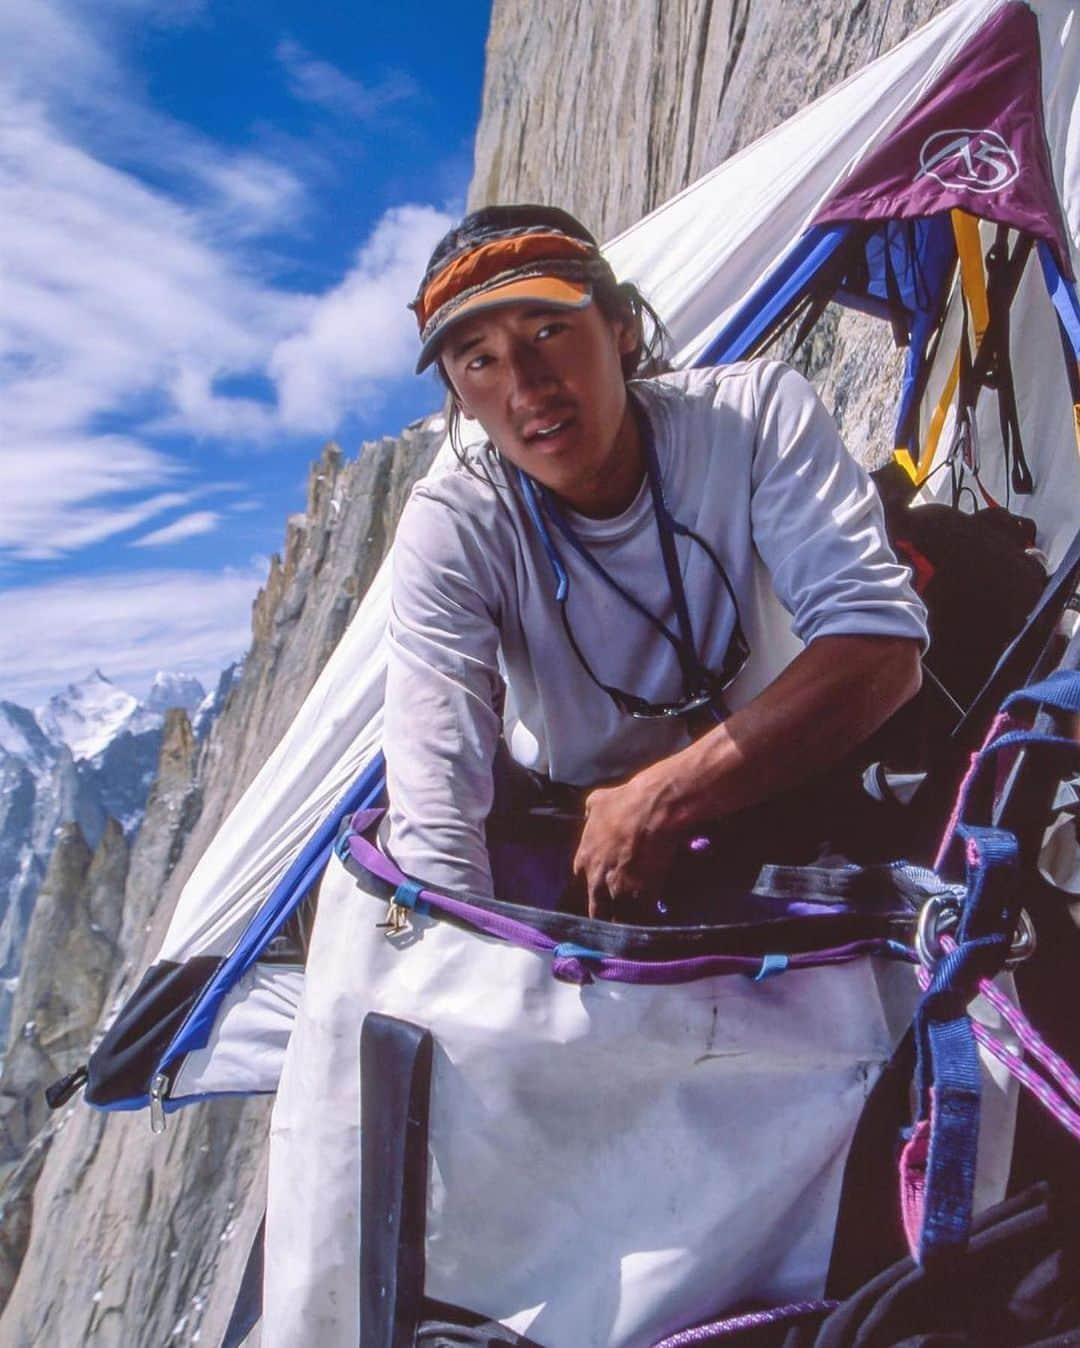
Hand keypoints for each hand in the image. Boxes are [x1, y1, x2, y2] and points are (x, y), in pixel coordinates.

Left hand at [572, 769, 681, 920]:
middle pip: (597, 909)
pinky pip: (640, 918)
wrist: (653, 808)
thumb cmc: (625, 802)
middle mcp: (596, 880)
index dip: (594, 888)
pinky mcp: (642, 897)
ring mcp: (618, 891)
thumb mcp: (598, 801)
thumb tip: (590, 814)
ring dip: (625, 921)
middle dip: (606, 913)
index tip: (604, 891)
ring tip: (634, 925)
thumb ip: (591, 813)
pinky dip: (646, 919)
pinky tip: (652, 919)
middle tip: (617, 916)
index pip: (581, 884)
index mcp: (584, 860)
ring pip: (618, 919)